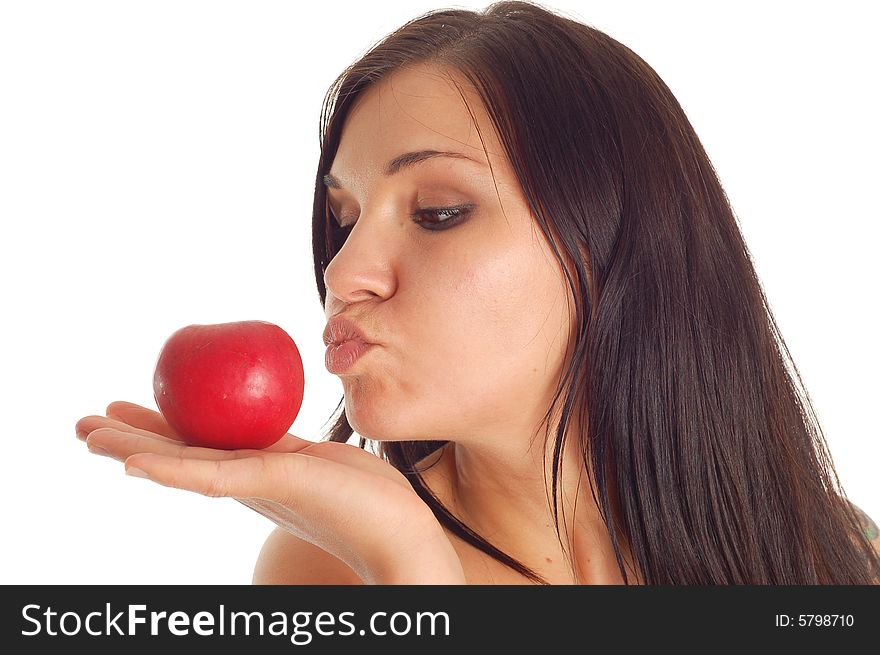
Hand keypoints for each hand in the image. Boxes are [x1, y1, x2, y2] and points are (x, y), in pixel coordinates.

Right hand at [75, 401, 465, 583]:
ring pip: (182, 465)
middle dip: (129, 441)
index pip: (195, 447)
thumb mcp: (316, 456)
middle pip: (177, 457)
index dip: (157, 433)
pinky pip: (214, 474)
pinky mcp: (274, 485)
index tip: (123, 411)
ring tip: (88, 435)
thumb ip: (283, 444)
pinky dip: (173, 468)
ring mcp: (255, 487)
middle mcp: (245, 483)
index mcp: (254, 472)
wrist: (401, 531)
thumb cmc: (369, 495)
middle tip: (82, 425)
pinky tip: (136, 462)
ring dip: (132, 450)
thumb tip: (270, 426)